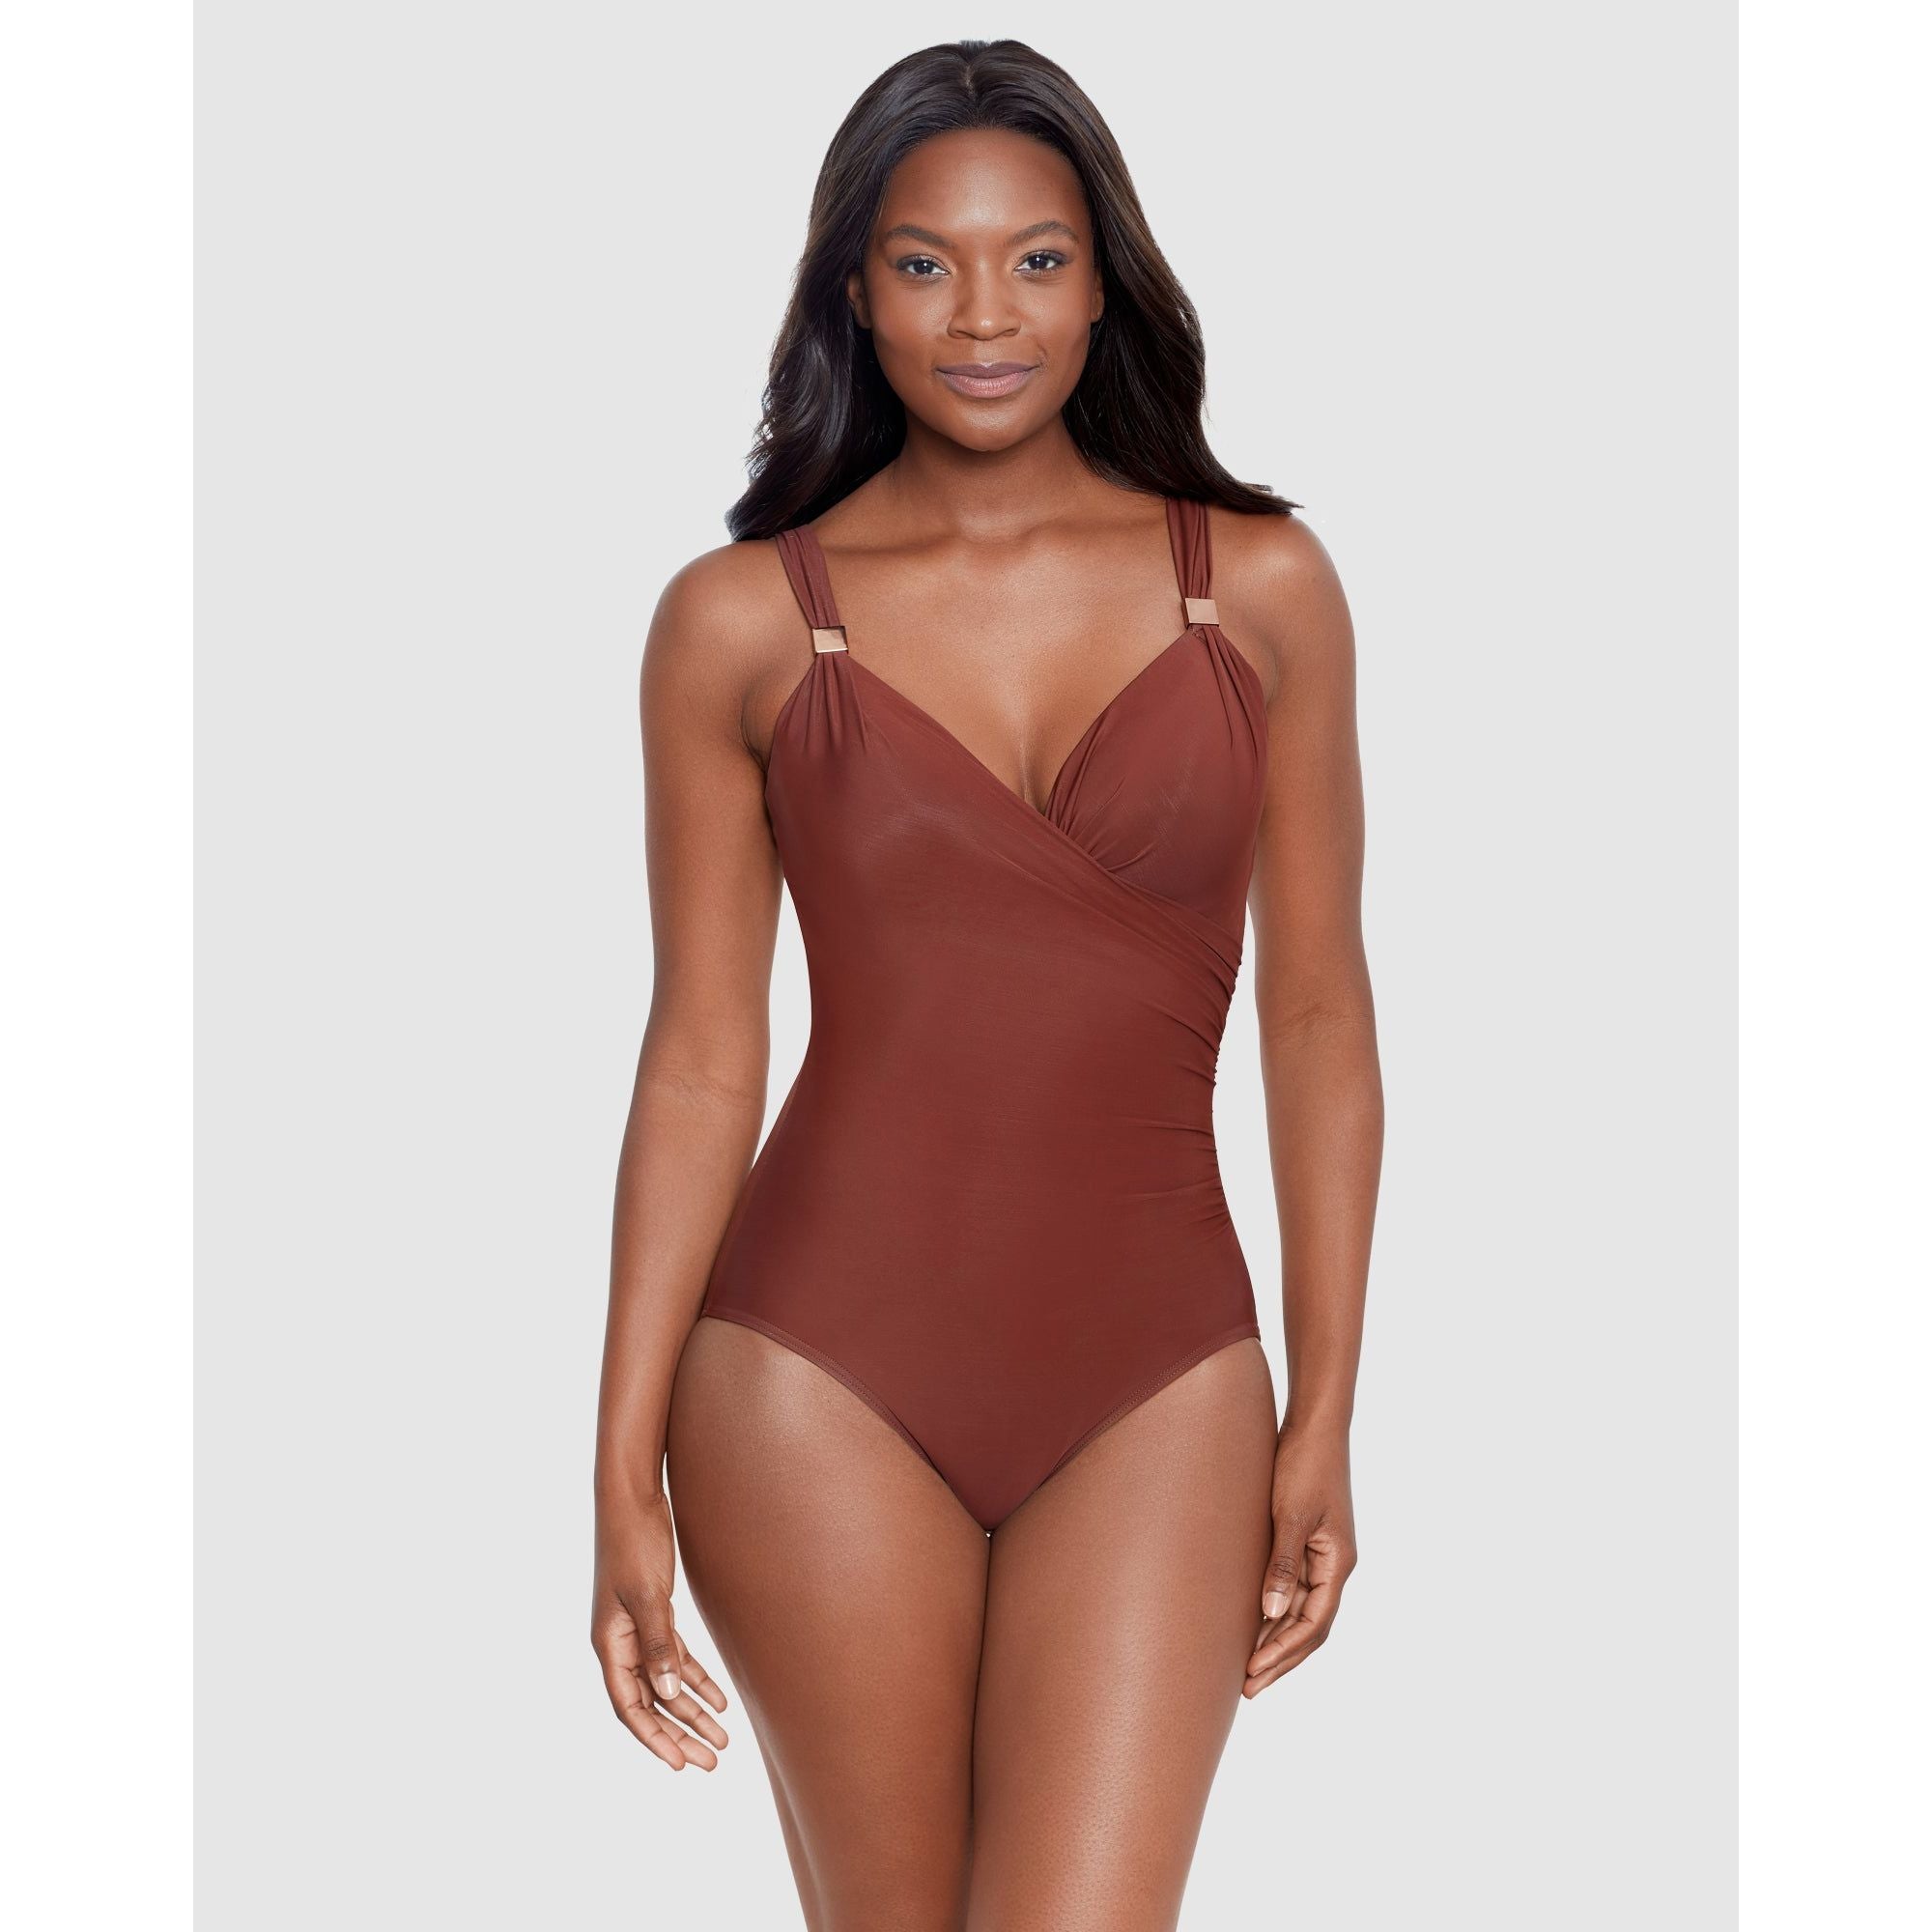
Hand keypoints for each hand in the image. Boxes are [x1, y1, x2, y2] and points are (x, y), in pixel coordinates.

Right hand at [592, 1490, 730, 1769]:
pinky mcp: (655, 1612)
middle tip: (712, 1762)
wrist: (633, 1498)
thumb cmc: (634, 1542)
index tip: (680, 1765)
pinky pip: (675, 1657)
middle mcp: (620, 1643)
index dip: (654, 1738)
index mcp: (609, 1644)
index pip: (630, 1706)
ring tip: (723, 1739)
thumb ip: (658, 1644)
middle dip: (680, 1734)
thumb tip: (669, 1695)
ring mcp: (636, 1628)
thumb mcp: (649, 1595)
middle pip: (651, 1702)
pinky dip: (696, 1678)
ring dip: (693, 1710)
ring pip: (667, 1682)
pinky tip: (720, 1698)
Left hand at [1245, 1420, 1356, 1696]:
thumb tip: (1272, 1613)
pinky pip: (1294, 1589)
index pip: (1314, 1625)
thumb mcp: (1292, 1515)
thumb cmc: (1304, 1464)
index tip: (1253, 1674)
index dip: (1283, 1653)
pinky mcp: (1308, 1541)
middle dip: (1280, 1659)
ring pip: (1303, 1612)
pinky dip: (1276, 1612)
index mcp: (1339, 1563)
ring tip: (1247, 1668)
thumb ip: (1283, 1564)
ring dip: (1277, 1640)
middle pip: (1310, 1627)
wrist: (1315, 1424)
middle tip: (1247, 1689)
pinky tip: (1253, 1623)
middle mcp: (1335, 1565)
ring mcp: (1323, 1554)